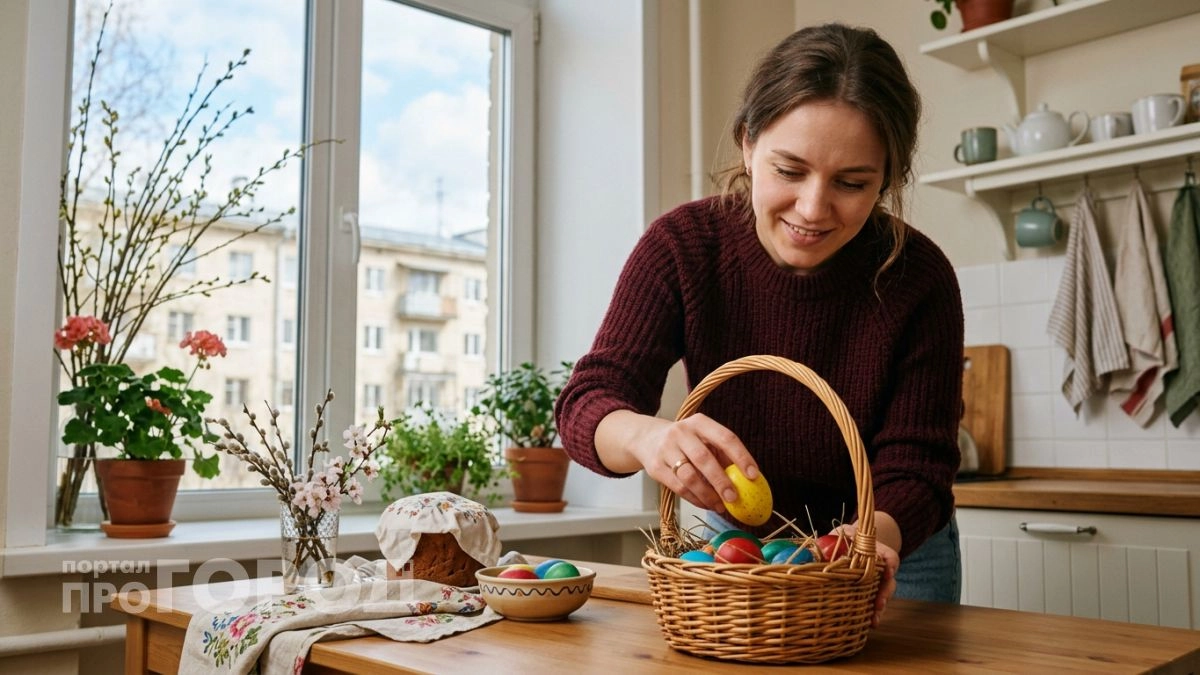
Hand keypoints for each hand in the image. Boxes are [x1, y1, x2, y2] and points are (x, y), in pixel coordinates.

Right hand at [597, 410, 759, 513]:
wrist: (647, 439)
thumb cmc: (686, 441)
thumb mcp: (704, 439)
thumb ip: (724, 455)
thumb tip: (749, 480)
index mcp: (699, 422)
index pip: (725, 437)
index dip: (741, 457)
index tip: (753, 475)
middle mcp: (681, 433)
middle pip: (704, 459)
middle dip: (721, 481)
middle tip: (734, 498)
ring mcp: (666, 450)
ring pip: (689, 477)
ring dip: (707, 494)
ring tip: (720, 506)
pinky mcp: (656, 467)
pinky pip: (678, 488)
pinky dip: (695, 499)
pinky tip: (706, 504)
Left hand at [832, 521, 899, 627]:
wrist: (855, 542)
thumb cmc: (847, 537)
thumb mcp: (842, 533)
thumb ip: (834, 538)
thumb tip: (814, 549)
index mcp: (876, 552)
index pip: (889, 557)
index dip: (890, 563)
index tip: (888, 571)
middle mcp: (880, 569)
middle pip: (888, 582)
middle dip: (884, 594)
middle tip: (879, 604)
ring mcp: (877, 582)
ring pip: (883, 596)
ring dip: (879, 609)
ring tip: (873, 620)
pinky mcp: (870, 592)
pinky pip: (874, 604)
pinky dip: (872, 614)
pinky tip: (869, 624)